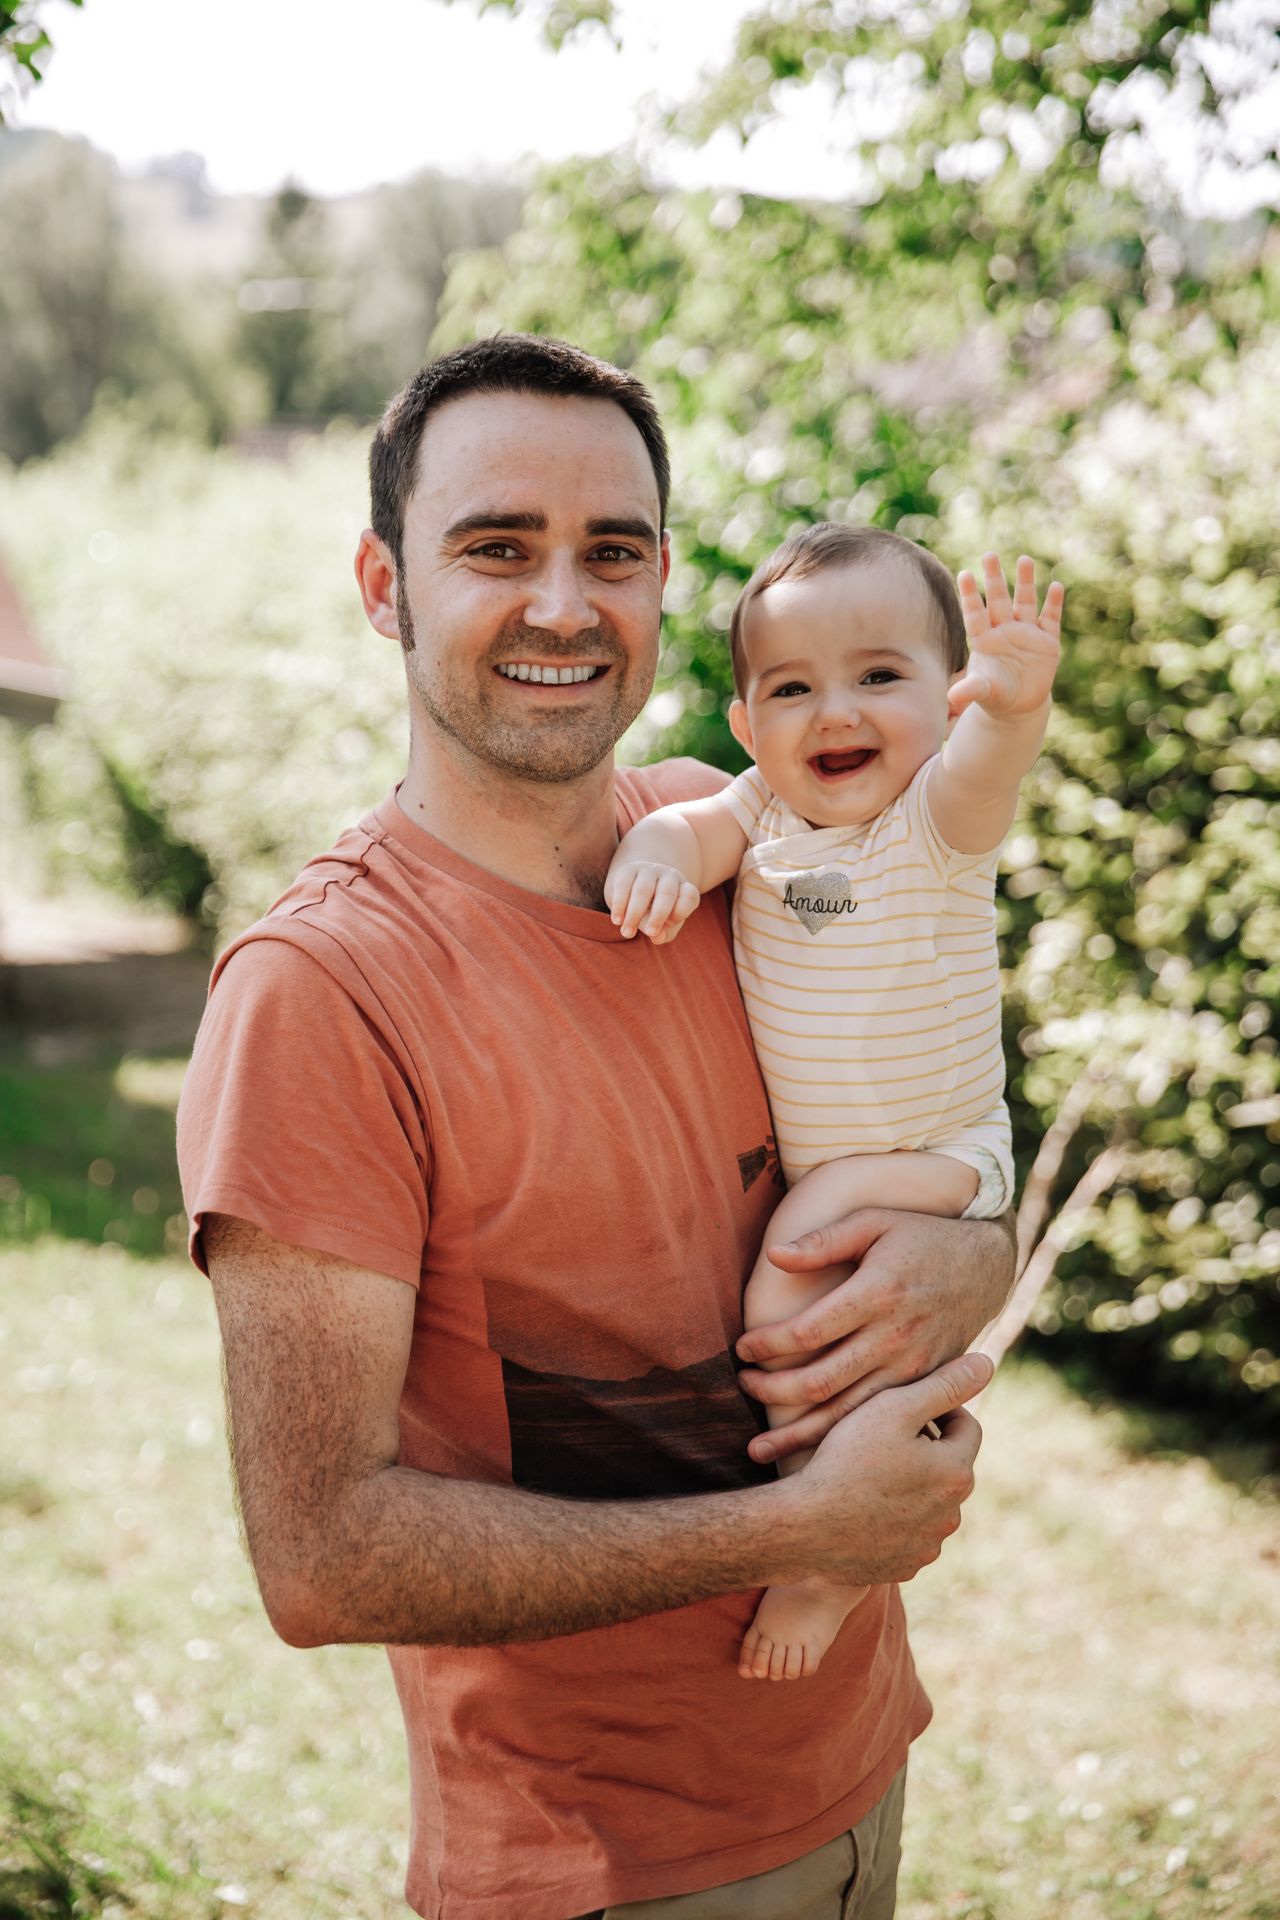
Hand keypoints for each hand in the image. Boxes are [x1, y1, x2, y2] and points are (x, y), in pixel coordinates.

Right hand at [605, 861, 700, 942]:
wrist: (634, 892)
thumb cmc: (655, 913)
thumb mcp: (664, 925)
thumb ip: (664, 932)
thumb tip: (657, 937)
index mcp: (684, 888)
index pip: (689, 896)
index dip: (680, 912)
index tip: (668, 925)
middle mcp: (669, 876)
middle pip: (667, 893)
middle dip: (658, 916)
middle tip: (649, 933)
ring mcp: (648, 870)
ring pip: (643, 890)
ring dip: (634, 914)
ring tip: (627, 933)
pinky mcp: (627, 870)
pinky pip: (623, 886)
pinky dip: (619, 905)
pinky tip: (617, 921)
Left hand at [736, 1209, 1014, 1464]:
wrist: (987, 1267)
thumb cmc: (921, 1237)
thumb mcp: (874, 1222)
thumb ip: (824, 1240)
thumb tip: (773, 1256)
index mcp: (877, 1293)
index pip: (808, 1331)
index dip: (767, 1344)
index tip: (741, 1349)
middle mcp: (895, 1337)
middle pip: (821, 1381)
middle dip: (772, 1391)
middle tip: (743, 1386)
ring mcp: (913, 1368)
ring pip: (848, 1414)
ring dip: (799, 1433)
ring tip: (757, 1449)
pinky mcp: (925, 1386)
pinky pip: (877, 1422)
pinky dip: (842, 1442)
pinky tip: (811, 1455)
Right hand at [783, 1353, 991, 1587]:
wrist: (806, 1526)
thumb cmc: (846, 1459)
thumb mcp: (892, 1409)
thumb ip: (942, 1385)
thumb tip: (986, 1365)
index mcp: (956, 1472)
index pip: (967, 1426)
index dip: (939, 1409)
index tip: (907, 1404)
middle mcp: (952, 1514)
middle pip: (949, 1466)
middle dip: (926, 1448)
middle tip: (884, 1435)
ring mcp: (928, 1545)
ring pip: (930, 1503)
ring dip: (912, 1485)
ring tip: (870, 1470)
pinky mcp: (905, 1566)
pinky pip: (909, 1535)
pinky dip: (895, 1520)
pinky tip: (863, 1506)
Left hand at [949, 552, 1062, 720]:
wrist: (1019, 705)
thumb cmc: (994, 694)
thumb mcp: (983, 692)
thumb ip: (969, 690)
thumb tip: (951, 698)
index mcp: (984, 639)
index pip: (975, 613)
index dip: (970, 595)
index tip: (964, 574)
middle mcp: (1004, 630)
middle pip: (998, 599)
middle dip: (995, 578)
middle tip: (989, 554)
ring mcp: (1026, 632)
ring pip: (1025, 602)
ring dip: (1025, 582)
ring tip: (1024, 560)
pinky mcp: (1047, 641)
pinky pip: (1050, 618)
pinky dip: (1054, 604)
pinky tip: (1056, 586)